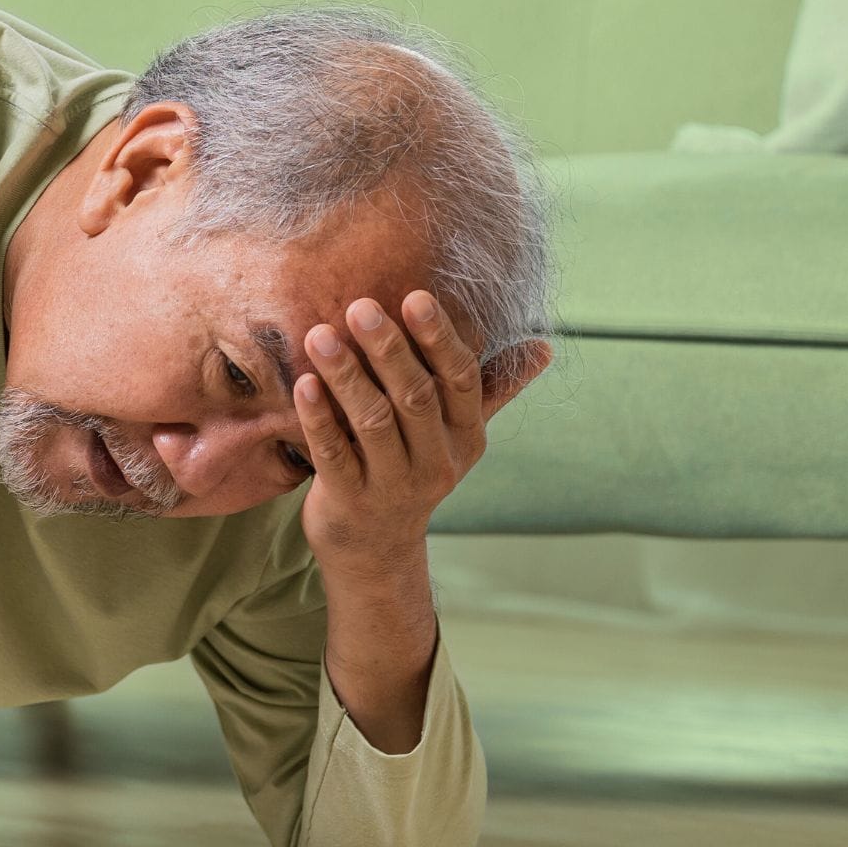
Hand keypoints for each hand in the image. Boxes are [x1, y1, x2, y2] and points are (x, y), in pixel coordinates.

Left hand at [296, 291, 550, 579]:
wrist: (378, 548)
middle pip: (416, 398)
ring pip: (373, 422)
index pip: (460, 380)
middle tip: (359, 306)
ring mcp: (393, 485)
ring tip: (318, 335)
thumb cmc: (415, 468)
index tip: (415, 297)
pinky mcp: (351, 501)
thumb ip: (494, 389)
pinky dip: (319, 418)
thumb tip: (543, 348)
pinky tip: (304, 384)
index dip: (439, 339)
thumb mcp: (457, 435)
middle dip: (388, 349)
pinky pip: (334, 454)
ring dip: (347, 376)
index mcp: (465, 437)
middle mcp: (436, 462)